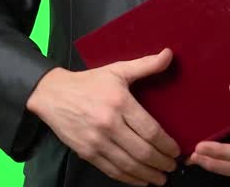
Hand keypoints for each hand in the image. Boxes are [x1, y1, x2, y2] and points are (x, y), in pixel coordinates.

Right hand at [26, 48, 179, 185]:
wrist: (53, 95)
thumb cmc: (89, 82)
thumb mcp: (117, 70)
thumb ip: (145, 65)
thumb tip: (169, 54)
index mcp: (120, 103)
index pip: (150, 130)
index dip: (166, 144)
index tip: (176, 150)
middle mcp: (109, 124)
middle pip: (142, 151)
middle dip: (162, 162)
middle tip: (172, 166)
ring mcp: (97, 141)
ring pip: (129, 165)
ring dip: (148, 174)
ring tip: (161, 178)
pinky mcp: (86, 153)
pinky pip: (112, 170)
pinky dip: (129, 179)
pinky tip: (140, 180)